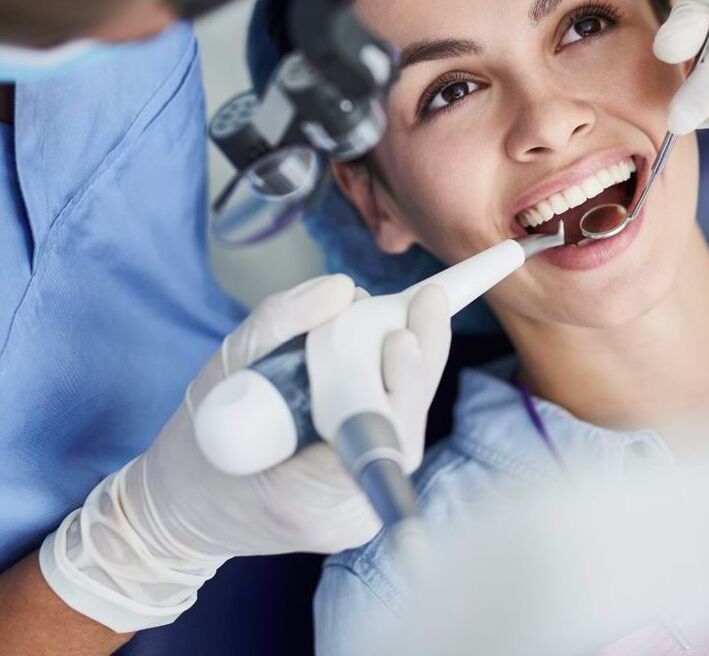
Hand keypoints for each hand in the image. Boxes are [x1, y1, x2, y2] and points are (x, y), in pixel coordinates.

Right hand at [40, 275, 450, 630]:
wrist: (185, 508)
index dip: (399, 383)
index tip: (403, 334)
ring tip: (417, 311)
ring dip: (412, 368)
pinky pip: (391, 431)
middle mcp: (344, 513)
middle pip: (403, 429)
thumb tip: (342, 288)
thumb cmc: (198, 444)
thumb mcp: (223, 374)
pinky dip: (394, 384)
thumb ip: (278, 326)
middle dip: (420, 360)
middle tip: (428, 300)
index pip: (375, 439)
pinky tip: (397, 344)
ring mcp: (358, 510)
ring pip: (403, 427)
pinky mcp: (363, 493)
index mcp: (305, 496)